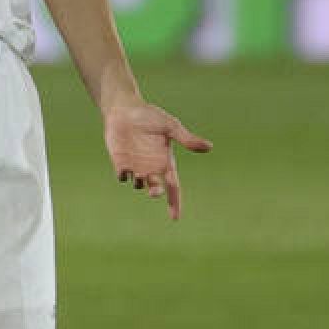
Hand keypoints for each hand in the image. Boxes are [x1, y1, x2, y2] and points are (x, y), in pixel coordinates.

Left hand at [103, 103, 212, 219]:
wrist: (125, 109)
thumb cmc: (149, 116)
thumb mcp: (170, 126)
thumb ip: (186, 138)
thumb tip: (209, 147)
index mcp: (166, 161)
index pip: (173, 187)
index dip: (174, 203)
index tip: (175, 218)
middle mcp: (151, 167)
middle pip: (156, 188)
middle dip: (156, 192)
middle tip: (154, 192)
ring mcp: (135, 165)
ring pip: (139, 184)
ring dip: (140, 182)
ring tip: (139, 173)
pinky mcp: (120, 161)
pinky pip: (122, 176)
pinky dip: (124, 176)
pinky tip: (125, 169)